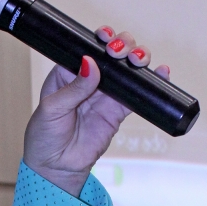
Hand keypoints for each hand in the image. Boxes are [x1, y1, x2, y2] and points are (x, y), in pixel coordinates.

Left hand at [22, 27, 169, 197]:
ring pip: (126, 69)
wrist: (57, 167)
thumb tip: (91, 63)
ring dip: (137, 59)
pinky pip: (137, 93)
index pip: (87, 48)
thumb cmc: (45, 137)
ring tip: (139, 60)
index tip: (106, 38)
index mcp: (67, 73)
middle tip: (121, 53)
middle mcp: (88, 79)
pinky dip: (150, 83)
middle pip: (111, 54)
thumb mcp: (52, 109)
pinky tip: (161, 72)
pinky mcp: (118, 111)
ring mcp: (105, 94)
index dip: (100, 40)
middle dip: (122, 46)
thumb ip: (73, 88)